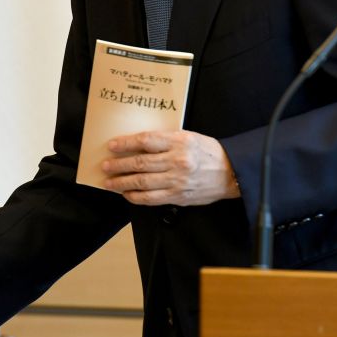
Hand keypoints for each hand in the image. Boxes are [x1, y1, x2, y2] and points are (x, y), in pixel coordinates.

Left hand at [102, 130, 239, 205]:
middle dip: (119, 165)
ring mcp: (177, 181)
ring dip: (122, 183)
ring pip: (142, 183)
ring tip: (110, 182)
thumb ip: (165, 140)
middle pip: (140, 164)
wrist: (231, 172)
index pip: (146, 141)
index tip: (112, 145)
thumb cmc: (206, 151)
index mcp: (179, 142)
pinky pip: (152, 199)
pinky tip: (127, 194)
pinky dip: (136, 197)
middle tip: (105, 166)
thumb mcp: (187, 137)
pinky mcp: (178, 196)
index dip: (126, 144)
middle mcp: (177, 161)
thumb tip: (137, 144)